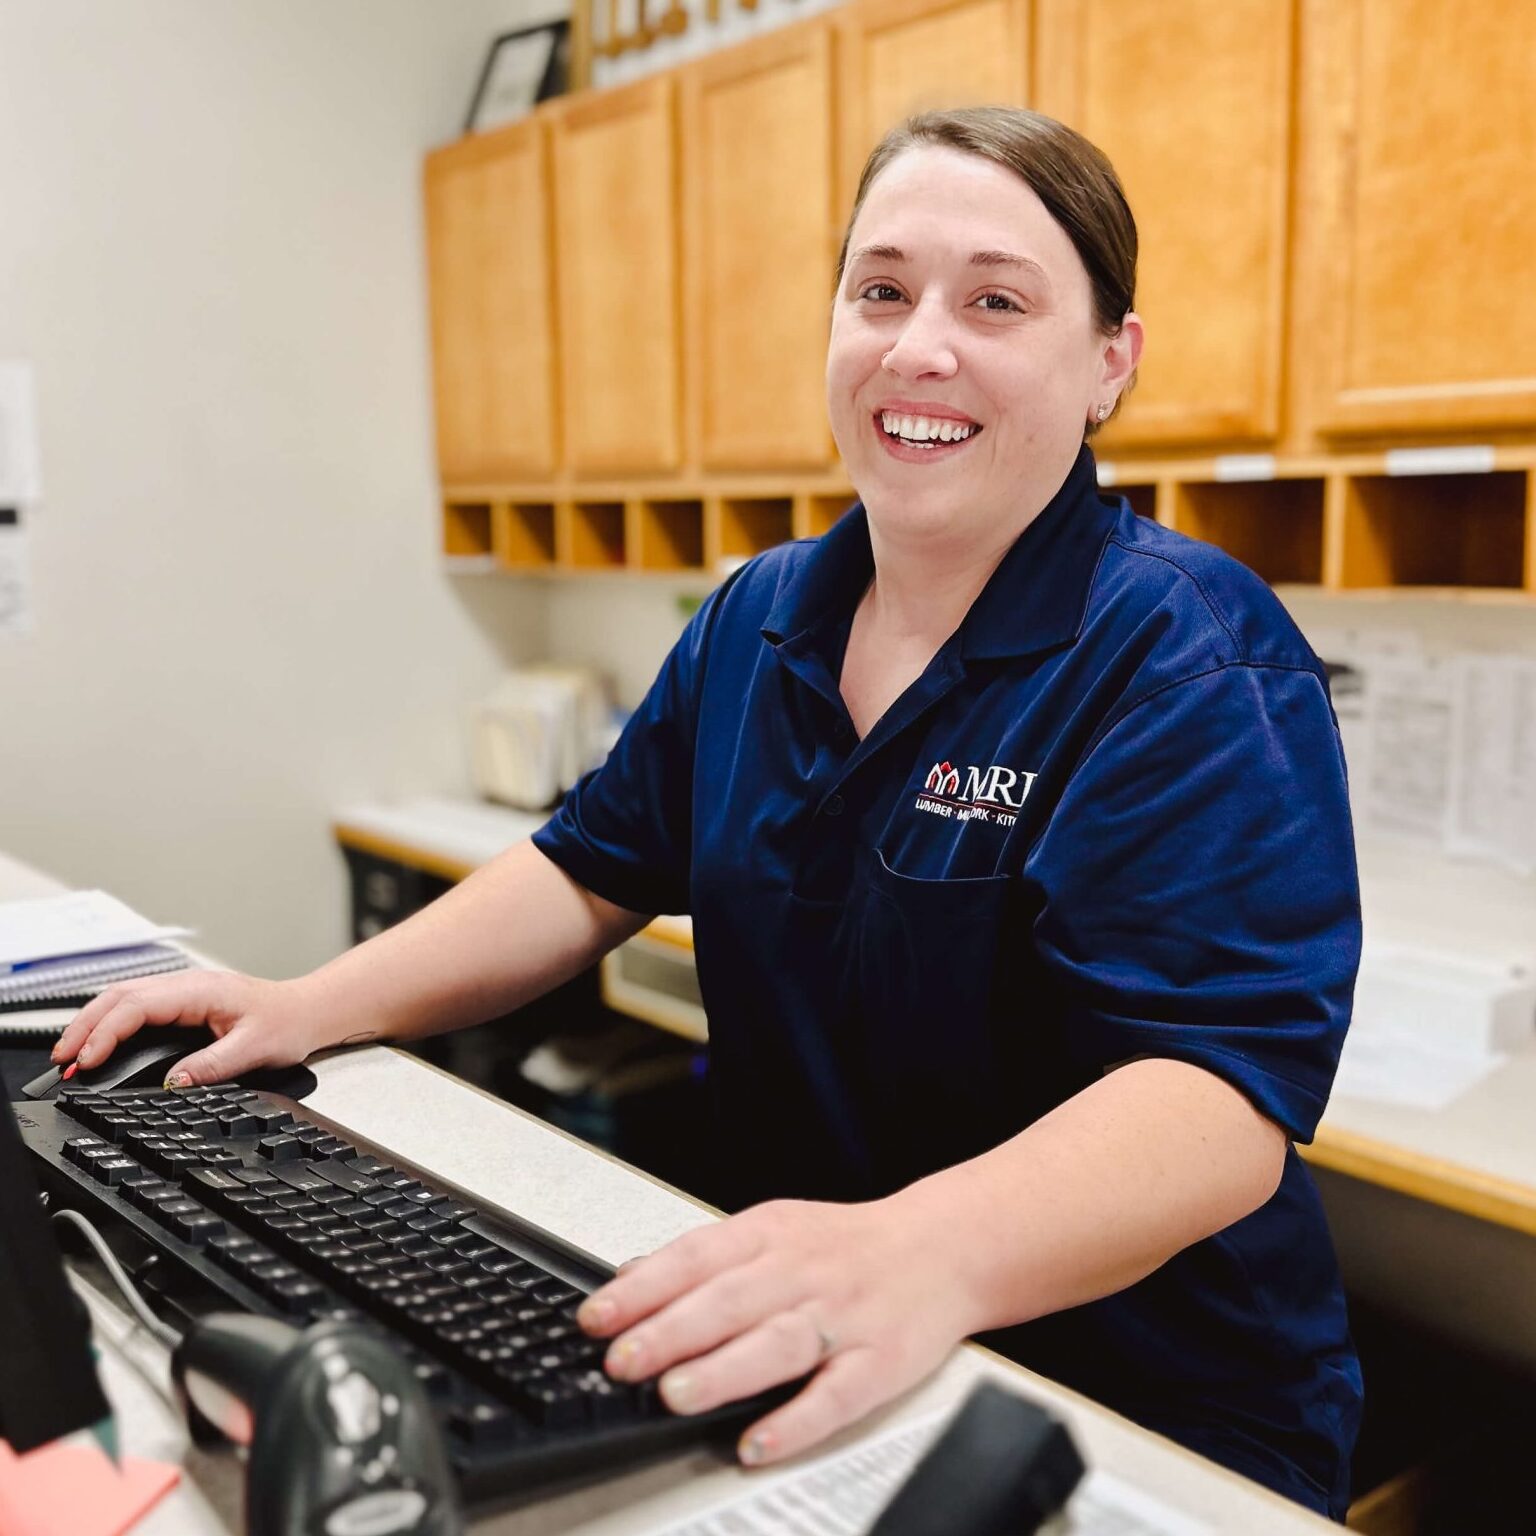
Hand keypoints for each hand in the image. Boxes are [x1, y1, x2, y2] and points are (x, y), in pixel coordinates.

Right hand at [50, 971, 337, 1085]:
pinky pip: (136, 1006)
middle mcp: (186, 985)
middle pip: (119, 996)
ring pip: (123, 998)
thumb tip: (174, 1081)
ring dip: (93, 1023)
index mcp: (200, 991)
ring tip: (71, 1054)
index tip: (88, 1059)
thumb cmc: (288, 1022)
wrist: (308, 1010)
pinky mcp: (183, 1002)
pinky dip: (110, 1023)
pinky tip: (99, 1043)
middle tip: (64, 1060)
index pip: (138, 1005)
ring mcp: (183, 991)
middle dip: (85, 1026)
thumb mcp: (255, 1048)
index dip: (106, 1032)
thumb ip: (213, 1065)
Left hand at [576, 1196, 980, 1466]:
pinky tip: (759, 1441)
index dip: (644, 1287)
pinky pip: (836, 1395)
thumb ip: (708, 1256)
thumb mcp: (775, 1228)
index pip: (698, 1257)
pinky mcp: (879, 1364)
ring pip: (778, 1343)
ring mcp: (843, 1318)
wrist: (943, 1248)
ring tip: (675, 1395)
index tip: (597, 1316)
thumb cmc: (847, 1246)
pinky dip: (797, 1419)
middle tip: (621, 1361)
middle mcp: (804, 1273)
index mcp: (772, 1234)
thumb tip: (630, 1278)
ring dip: (724, 1371)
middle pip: (731, 1300)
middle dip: (671, 1331)